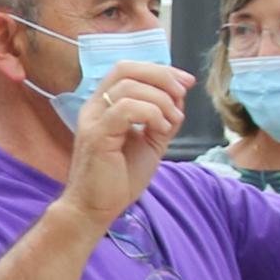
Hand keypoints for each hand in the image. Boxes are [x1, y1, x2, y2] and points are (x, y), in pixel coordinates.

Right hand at [55, 61, 189, 227]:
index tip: (186, 82)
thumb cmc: (118, 179)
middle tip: (182, 94)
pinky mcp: (97, 135)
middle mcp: (94, 107)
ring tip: (172, 122)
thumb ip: (161, 118)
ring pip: (129, 87)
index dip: (160, 70)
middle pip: (126, 69)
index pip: (128, 69)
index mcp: (104, 106)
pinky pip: (126, 109)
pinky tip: (161, 129)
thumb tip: (179, 97)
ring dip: (160, 100)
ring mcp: (93, 120)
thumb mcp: (150, 142)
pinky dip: (152, 113)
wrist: (96, 209)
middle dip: (161, 76)